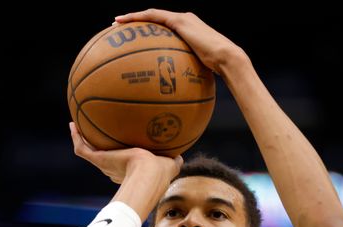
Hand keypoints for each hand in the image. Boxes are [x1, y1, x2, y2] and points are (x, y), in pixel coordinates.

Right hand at [69, 122, 182, 184]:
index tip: (119, 152)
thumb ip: (175, 160)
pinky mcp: (99, 158)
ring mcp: (104, 164)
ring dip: (82, 140)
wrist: (148, 175)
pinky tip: (73, 124)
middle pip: (103, 159)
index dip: (119, 159)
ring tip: (77, 127)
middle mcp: (113, 169)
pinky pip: (82, 147)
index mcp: (129, 172)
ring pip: (89, 152)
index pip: (121, 166)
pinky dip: (76, 136)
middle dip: (99, 149)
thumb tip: (181, 156)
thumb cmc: (160, 172)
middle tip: (96, 137)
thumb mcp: (170, 164)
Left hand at [114, 9, 245, 73]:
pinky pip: (154, 16)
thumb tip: (173, 96)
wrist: (227, 58)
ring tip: (115, 23)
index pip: (163, 27)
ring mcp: (182, 19)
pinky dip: (139, 18)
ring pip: (151, 14)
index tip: (133, 38)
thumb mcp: (196, 72)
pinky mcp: (180, 21)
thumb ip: (183, 76)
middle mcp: (184, 21)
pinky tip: (125, 23)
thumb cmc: (215, 71)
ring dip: (133, 17)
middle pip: (154, 18)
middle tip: (118, 29)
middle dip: (135, 22)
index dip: (147, 31)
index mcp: (188, 30)